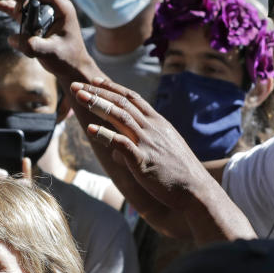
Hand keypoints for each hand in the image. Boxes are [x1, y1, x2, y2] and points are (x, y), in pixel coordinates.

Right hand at [0, 0, 99, 85]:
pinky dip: (0, 4)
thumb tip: (11, 39)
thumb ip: (34, 46)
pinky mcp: (31, 19)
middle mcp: (50, 4)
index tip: (17, 13)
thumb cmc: (67, 59)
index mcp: (61, 6)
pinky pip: (14, 8)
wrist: (72, 68)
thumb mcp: (52, 53)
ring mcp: (39, 11)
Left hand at [70, 77, 254, 241]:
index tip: (95, 81)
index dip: (112, 88)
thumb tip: (116, 151)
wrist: (196, 191)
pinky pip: (121, 143)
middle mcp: (153, 128)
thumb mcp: (162, 151)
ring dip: (98, 105)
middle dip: (98, 92)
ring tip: (80, 98)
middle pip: (122, 103)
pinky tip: (89, 130)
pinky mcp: (143, 160)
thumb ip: (141, 145)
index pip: (132, 98)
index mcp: (158, 123)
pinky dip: (104, 134)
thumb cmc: (179, 174)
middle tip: (77, 86)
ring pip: (120, 116)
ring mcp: (148, 143)